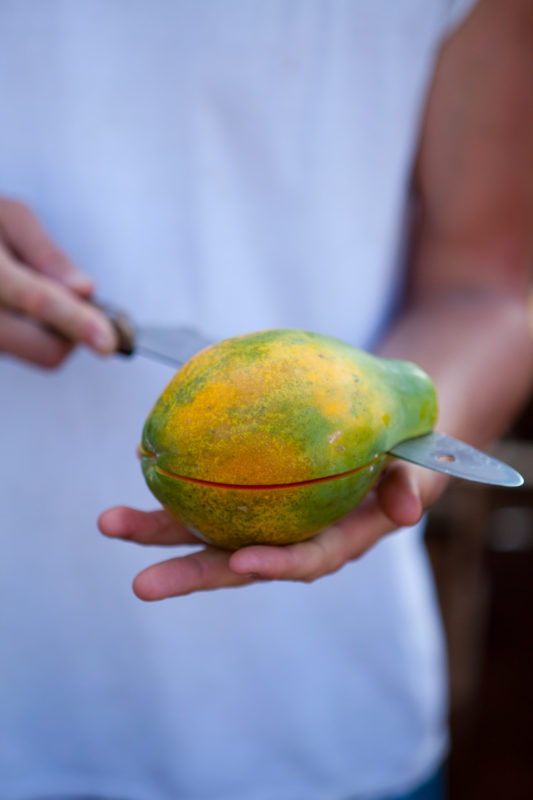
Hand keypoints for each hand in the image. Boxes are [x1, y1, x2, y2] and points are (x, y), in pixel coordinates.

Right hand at [0, 197, 116, 365]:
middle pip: (48, 350)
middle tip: (71, 296)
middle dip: (74, 330)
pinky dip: (38, 333)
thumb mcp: (10, 217)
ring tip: (34, 290)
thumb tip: (83, 289)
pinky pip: (27, 351)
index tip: (106, 341)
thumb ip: (46, 253)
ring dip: (54, 330)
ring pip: (41, 354)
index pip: (36, 300)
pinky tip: (22, 306)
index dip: (76, 321)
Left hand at [98, 463, 447, 599]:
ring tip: (110, 523)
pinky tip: (140, 464)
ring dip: (159, 530)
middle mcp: (291, 539)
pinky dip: (174, 486)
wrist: (381, 435)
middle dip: (191, 572)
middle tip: (141, 584)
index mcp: (335, 540)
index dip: (277, 565)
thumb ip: (411, 486)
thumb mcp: (419, 466)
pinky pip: (208, 492)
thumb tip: (408, 512)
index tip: (243, 562)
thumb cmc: (403, 454)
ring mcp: (264, 518)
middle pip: (238, 561)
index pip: (306, 561)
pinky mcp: (248, 493)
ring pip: (208, 530)